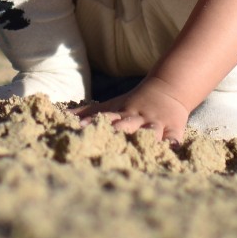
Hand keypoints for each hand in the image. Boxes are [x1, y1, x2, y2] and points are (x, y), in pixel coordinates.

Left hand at [73, 76, 190, 141]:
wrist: (168, 88)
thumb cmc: (134, 102)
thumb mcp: (112, 104)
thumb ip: (88, 112)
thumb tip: (63, 115)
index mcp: (121, 113)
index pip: (106, 117)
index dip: (94, 122)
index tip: (80, 129)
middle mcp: (137, 118)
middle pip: (127, 124)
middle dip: (118, 132)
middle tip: (108, 140)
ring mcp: (156, 123)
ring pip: (150, 131)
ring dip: (145, 138)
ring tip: (140, 149)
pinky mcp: (174, 129)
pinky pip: (174, 137)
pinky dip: (172, 143)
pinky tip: (170, 149)